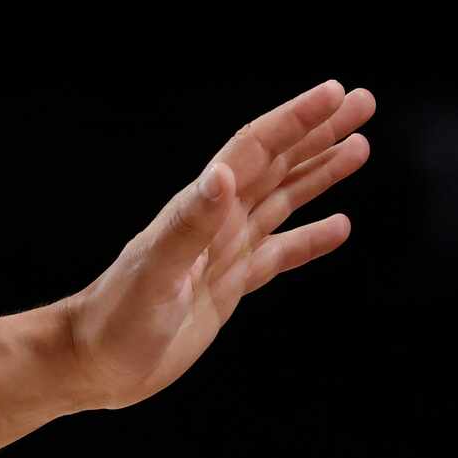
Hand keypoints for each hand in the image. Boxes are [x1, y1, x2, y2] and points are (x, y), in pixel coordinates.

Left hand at [64, 80, 372, 410]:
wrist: (92, 364)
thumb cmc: (114, 320)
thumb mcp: (153, 273)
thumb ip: (188, 225)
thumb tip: (224, 175)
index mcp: (203, 207)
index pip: (257, 149)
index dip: (296, 119)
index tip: (336, 93)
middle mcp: (218, 219)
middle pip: (279, 163)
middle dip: (320, 132)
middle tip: (364, 103)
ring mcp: (225, 250)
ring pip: (284, 199)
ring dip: (321, 172)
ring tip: (360, 147)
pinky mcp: (229, 284)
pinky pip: (280, 253)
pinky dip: (312, 238)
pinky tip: (339, 227)